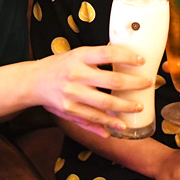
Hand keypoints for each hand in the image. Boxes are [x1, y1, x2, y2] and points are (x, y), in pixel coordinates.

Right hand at [34, 45, 151, 137]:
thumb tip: (123, 55)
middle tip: (147, 84)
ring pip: (105, 104)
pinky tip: (119, 126)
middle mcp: (76, 74)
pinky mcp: (69, 110)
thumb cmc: (58, 66)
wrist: (32, 82)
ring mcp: (72, 94)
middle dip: (133, 84)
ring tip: (137, 106)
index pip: (107, 54)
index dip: (127, 57)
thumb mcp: (76, 54)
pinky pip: (93, 118)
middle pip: (112, 81)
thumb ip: (96, 56)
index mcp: (79, 57)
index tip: (141, 61)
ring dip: (125, 107)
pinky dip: (108, 123)